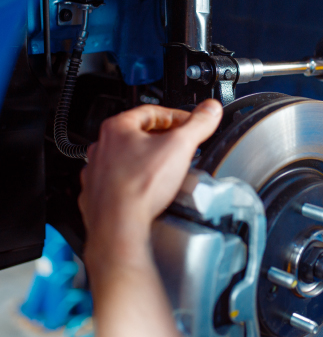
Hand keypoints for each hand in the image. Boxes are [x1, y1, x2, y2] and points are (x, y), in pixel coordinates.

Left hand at [79, 99, 222, 262]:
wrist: (118, 227)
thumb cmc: (140, 187)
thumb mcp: (180, 146)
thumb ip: (198, 124)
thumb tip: (210, 109)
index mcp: (117, 128)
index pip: (152, 112)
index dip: (176, 115)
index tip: (189, 122)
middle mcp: (102, 147)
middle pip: (139, 133)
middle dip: (162, 138)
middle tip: (181, 145)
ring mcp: (97, 172)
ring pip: (127, 157)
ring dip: (147, 158)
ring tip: (166, 166)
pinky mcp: (98, 194)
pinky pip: (119, 180)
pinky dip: (135, 179)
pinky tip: (148, 188)